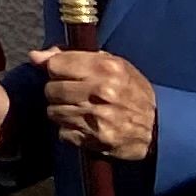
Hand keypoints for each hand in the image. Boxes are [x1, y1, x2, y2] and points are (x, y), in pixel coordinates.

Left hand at [38, 49, 159, 162]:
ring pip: (53, 112)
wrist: (161, 129)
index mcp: (106, 68)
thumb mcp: (112, 64)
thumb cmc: (133, 92)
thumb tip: (35, 56)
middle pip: (51, 89)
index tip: (64, 74)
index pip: (55, 65)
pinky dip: (70, 130)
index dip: (56, 70)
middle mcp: (101, 92)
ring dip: (63, 112)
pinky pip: (63, 133)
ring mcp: (98, 117)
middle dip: (58, 92)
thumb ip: (72, 56)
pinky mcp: (96, 140)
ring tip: (81, 110)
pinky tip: (86, 126)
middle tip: (74, 94)